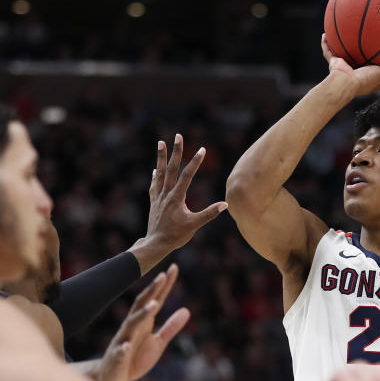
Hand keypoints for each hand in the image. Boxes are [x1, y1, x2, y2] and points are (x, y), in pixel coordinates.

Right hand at [96, 264, 188, 380]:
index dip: (164, 286)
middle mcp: (132, 327)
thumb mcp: (158, 342)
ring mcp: (123, 340)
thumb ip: (171, 327)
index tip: (173, 268)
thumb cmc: (135, 357)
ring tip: (155, 304)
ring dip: (143, 314)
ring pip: (132, 324)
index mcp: (144, 322)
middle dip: (152, 291)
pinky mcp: (117, 357)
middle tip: (162, 276)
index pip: (155, 299)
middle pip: (142, 305)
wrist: (112, 376)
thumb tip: (187, 310)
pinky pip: (119, 352)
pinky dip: (122, 349)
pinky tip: (126, 346)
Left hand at [131, 135, 227, 273]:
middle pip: (171, 169)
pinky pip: (154, 185)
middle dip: (175, 152)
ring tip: (160, 143)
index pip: (187, 176)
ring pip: (160, 173)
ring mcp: (159, 197)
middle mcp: (166, 194)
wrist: (156, 244)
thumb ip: (209, 214)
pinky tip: (155, 170)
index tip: (202, 149)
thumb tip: (225, 204)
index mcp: (177, 198)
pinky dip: (155, 176)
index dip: (195, 162)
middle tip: (177, 136)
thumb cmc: (176, 236)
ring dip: (161, 157)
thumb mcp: (194, 226)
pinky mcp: (154, 202)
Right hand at [321, 34, 379, 95]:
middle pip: (359, 57)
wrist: (344, 84)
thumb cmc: (364, 81)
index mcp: (368, 77)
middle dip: (362, 48)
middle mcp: (355, 72)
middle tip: (366, 35)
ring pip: (343, 52)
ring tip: (344, 30)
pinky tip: (325, 33)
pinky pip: (328, 51)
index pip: (376, 68)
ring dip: (342, 43)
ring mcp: (344, 67)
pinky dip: (326, 44)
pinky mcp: (334, 64)